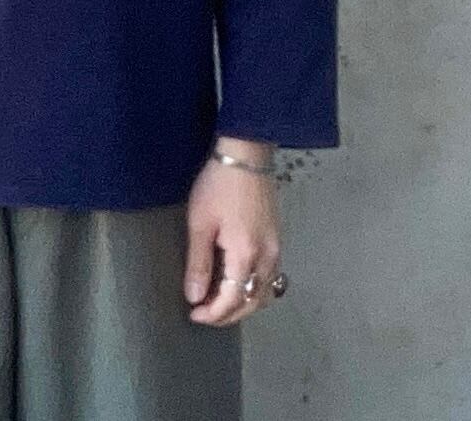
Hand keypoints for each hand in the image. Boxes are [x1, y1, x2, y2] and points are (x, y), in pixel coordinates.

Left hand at [183, 138, 281, 325]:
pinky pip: (270, 277)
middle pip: (253, 302)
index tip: (194, 314)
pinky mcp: (277, 239)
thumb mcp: (200, 223)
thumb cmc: (218, 185)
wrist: (245, 155)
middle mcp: (267, 257)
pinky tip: (238, 284)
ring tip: (219, 304)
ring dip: (244, 305)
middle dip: (228, 314)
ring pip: (266, 292)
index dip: (213, 313)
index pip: (232, 299)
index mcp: (246, 255)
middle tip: (205, 314)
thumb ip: (198, 262)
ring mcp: (276, 248)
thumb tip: (194, 295)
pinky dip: (254, 290)